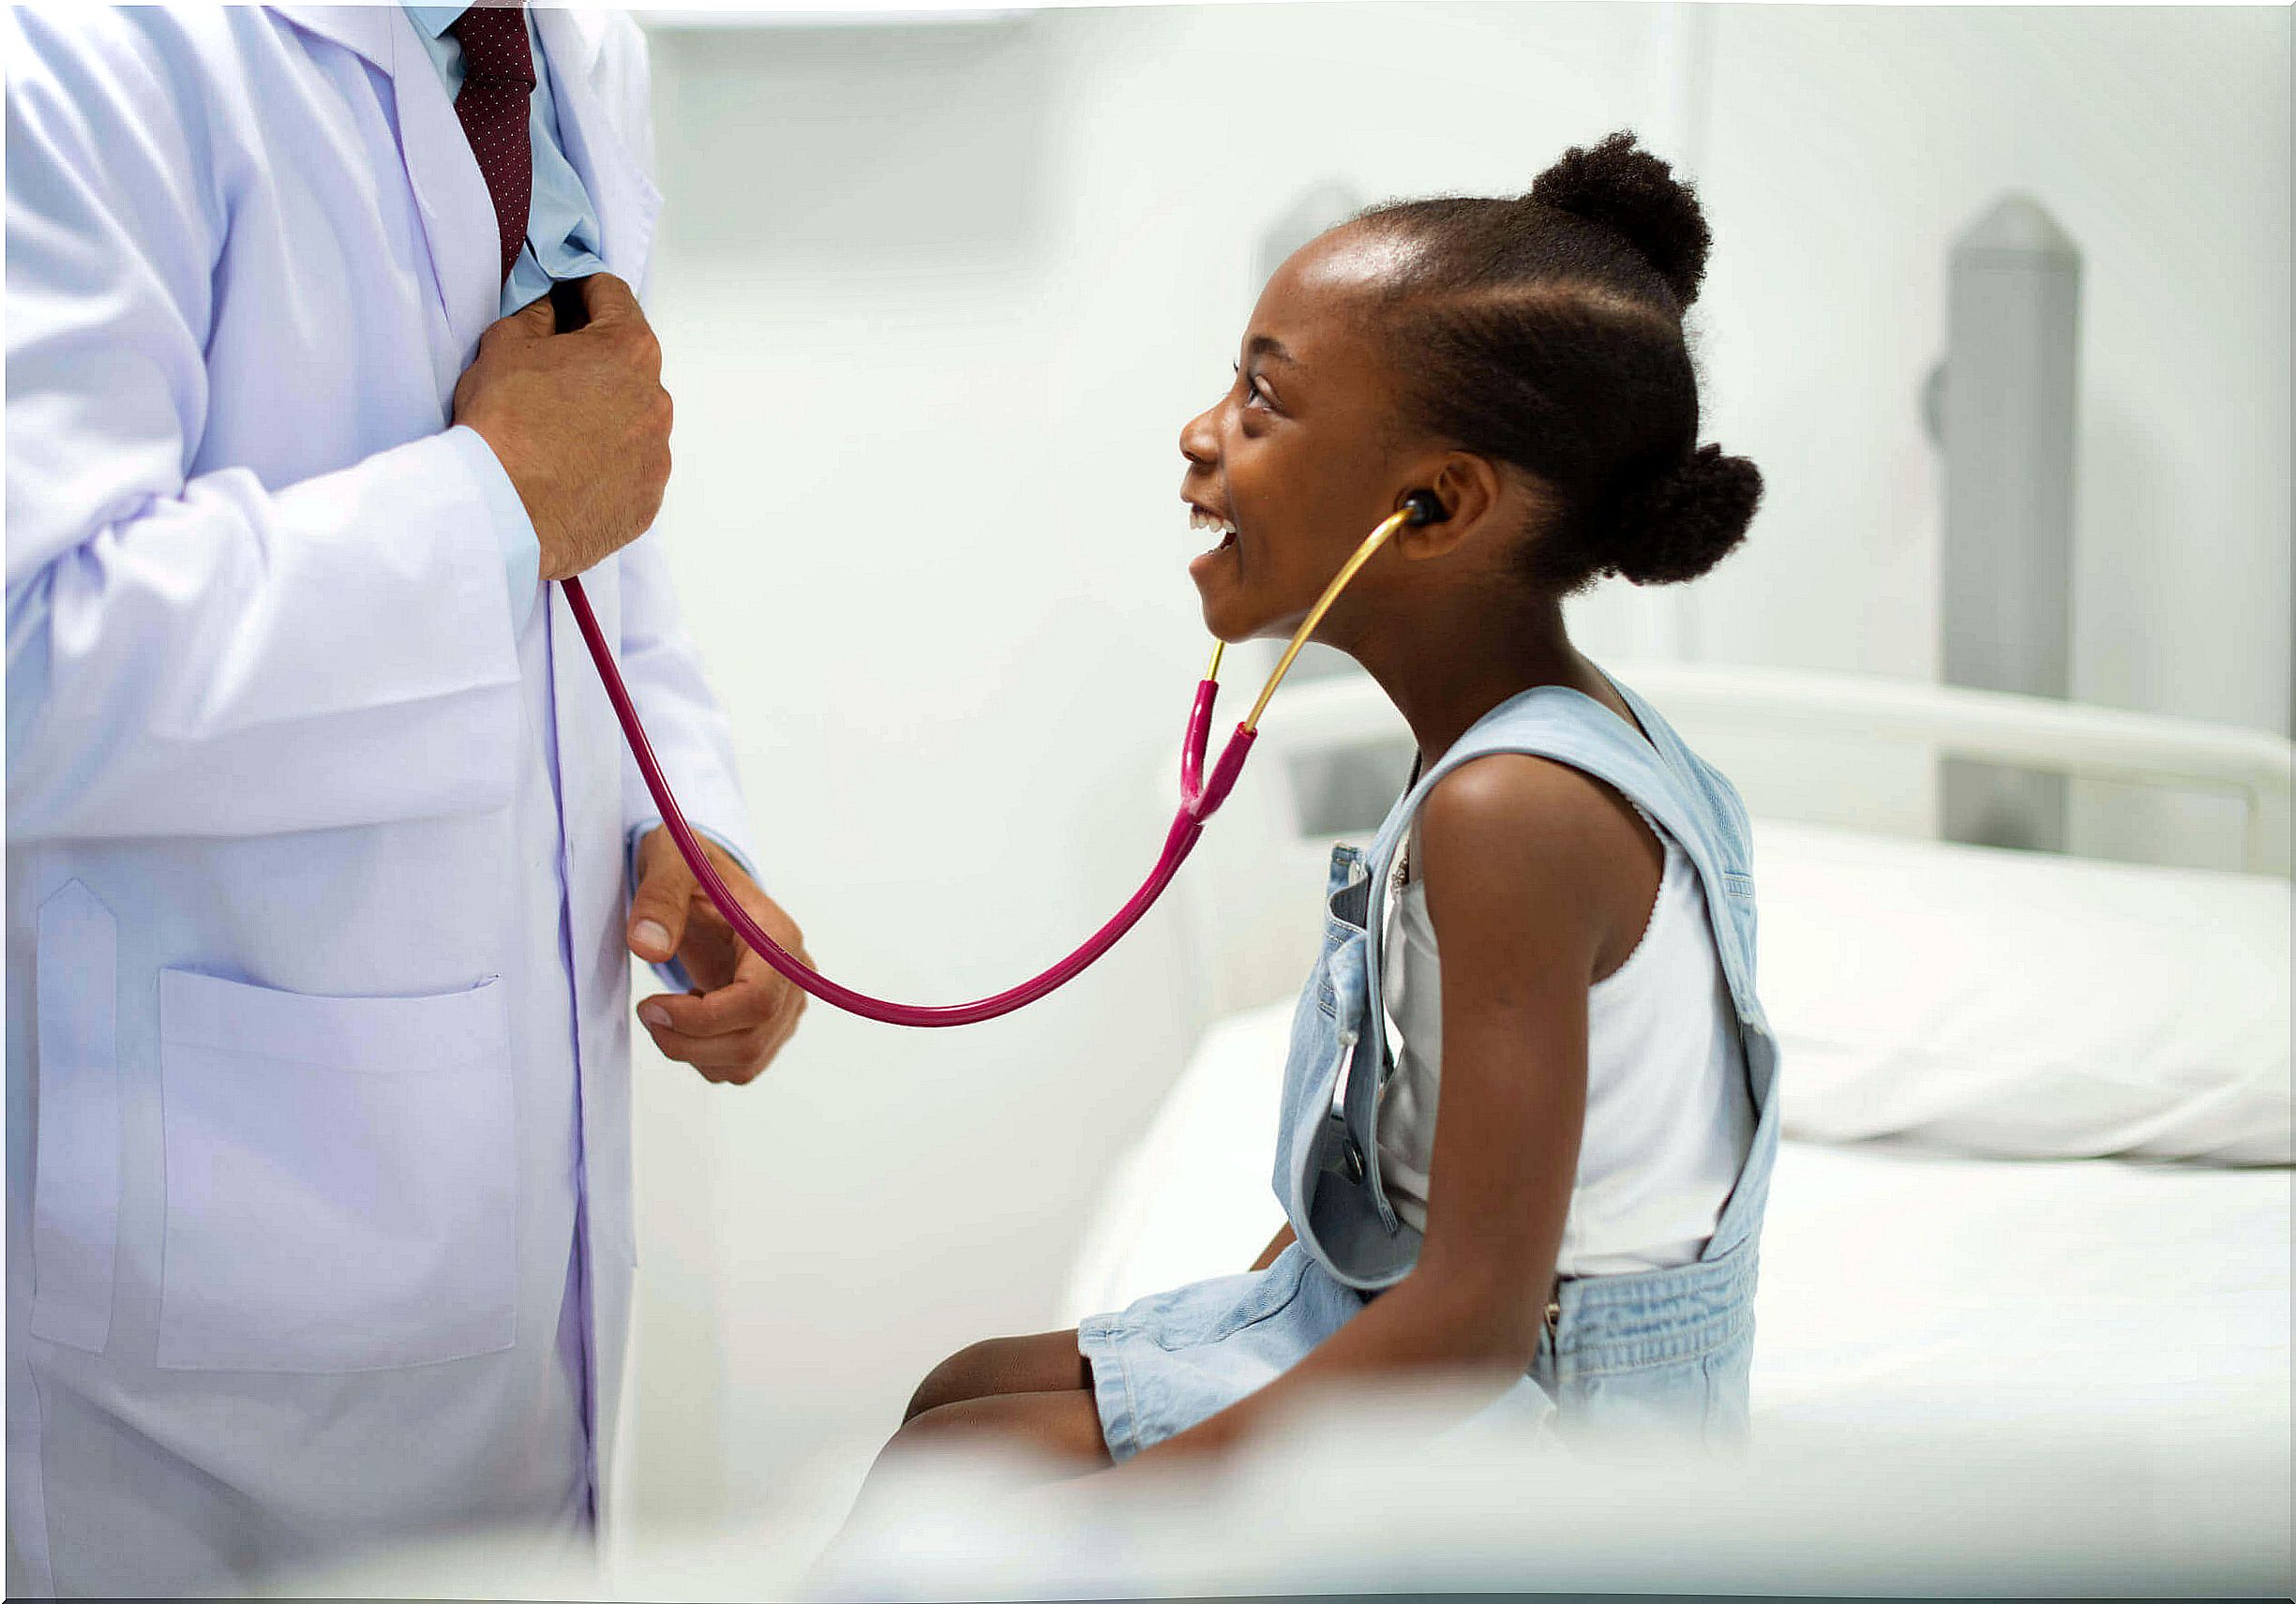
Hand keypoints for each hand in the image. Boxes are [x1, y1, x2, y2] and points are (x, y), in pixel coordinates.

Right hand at [451, 273, 672, 582]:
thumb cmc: (503, 426)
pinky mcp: (649, 497)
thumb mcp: (504, 346)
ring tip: (556, 429)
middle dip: (592, 357)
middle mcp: (656, 399)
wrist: (503, 513)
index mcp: (629, 349)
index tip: (564, 296)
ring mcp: (657, 453)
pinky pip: (630, 467)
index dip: (580, 290)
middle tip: (549, 369)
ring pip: (632, 416)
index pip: (612, 296)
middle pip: (626, 361)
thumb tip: (550, 309)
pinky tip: (569, 467)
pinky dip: (607, 461)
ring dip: (603, 412)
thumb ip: (536, 315)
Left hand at [627, 827, 809, 1084]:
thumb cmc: (693, 867)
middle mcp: (795, 976)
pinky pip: (742, 1066)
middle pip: (750, 1041)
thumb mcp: (671, 861)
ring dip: (693, 1052)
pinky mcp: (773, 1024)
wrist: (705, 880)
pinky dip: (704, 1056)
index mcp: (778, 938)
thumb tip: (648, 948)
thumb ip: (660, 898)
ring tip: (668, 1009)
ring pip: (745, 1063)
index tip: (651, 1006)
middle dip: (686, 1041)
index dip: (702, 1019)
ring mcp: (787, 1004)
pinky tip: (690, 1016)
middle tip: (646, 1010)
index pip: (756, 1002)